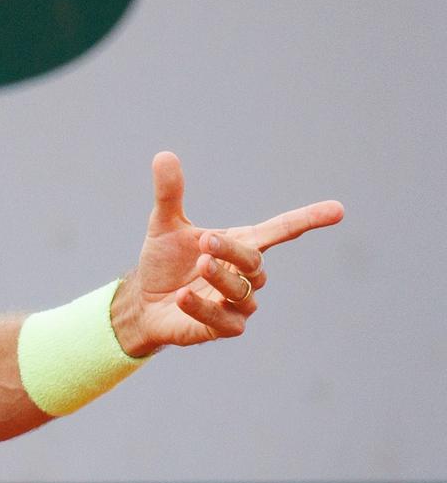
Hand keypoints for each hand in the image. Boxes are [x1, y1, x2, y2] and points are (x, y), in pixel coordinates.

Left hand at [111, 151, 343, 356]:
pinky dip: (202, 307)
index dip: (308, 219)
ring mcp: (238, 303)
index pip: (281, 230)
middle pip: (254, 261)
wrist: (144, 303)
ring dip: (221, 278)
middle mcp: (245, 274)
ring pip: (242, 291)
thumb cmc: (164, 263)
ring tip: (201, 264)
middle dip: (232, 251)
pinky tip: (182, 297)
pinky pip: (223, 320)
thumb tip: (163, 155)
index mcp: (241, 244)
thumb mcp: (165, 225)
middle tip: (206, 241)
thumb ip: (170, 194)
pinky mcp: (222, 327)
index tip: (338, 210)